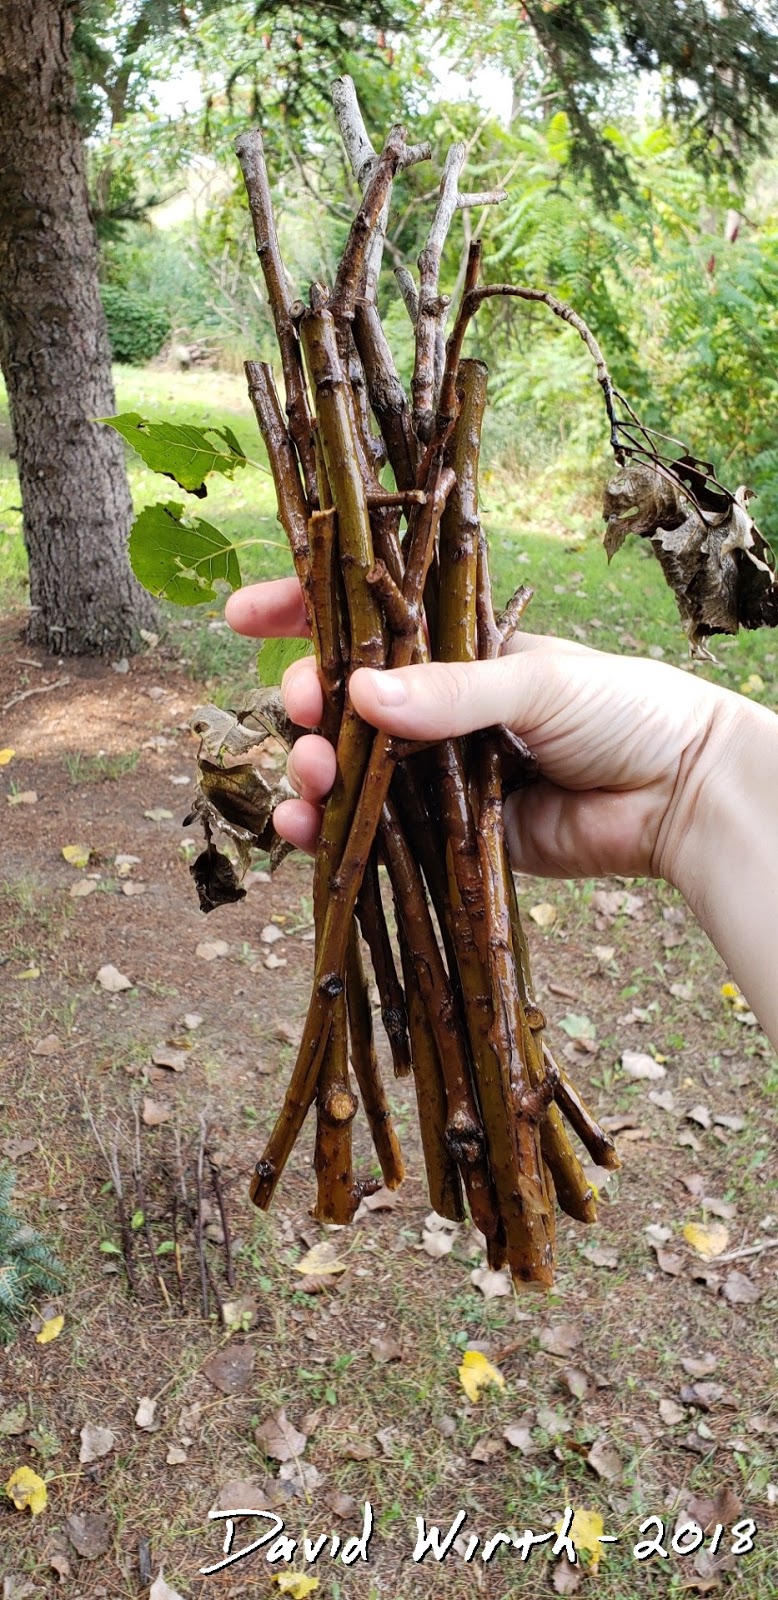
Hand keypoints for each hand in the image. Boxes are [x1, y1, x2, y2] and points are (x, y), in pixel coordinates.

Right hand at [224, 577, 731, 884]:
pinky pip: (372, 830)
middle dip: (305, 702)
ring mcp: (434, 771)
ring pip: (347, 767)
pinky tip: (304, 833)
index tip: (242, 616)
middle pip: (341, 699)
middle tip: (305, 712)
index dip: (299, 611)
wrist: (679, 795)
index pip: (364, 622)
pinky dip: (330, 832)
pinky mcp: (442, 832)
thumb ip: (452, 694)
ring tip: (310, 779)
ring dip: (311, 770)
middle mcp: (435, 706)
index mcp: (454, 649)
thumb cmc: (623, 710)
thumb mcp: (537, 683)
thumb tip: (361, 699)